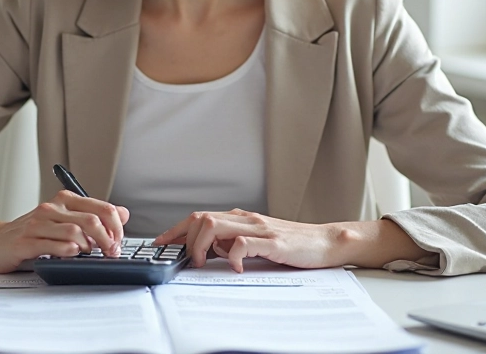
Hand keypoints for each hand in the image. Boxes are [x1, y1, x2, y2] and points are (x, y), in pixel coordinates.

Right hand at [0, 190, 129, 273]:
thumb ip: (93, 216)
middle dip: (108, 240)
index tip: (118, 241)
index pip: (102, 208)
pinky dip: (68, 252)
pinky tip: (71, 255)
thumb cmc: (32, 233)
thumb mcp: (65, 221)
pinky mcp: (26, 242)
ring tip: (88, 254)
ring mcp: (37, 224)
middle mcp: (51, 208)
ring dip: (88, 247)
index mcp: (64, 200)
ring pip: (75, 233)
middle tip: (111, 252)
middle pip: (92, 221)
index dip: (116, 227)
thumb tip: (123, 214)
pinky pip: (54, 246)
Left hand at [152, 209, 337, 272]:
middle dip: (186, 240)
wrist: (325, 242)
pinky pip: (243, 244)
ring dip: (202, 246)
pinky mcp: (272, 241)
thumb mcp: (257, 241)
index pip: (199, 217)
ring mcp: (258, 228)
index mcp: (239, 218)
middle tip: (189, 260)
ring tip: (205, 263)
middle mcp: (245, 218)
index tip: (160, 244)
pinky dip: (232, 256)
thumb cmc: (292, 244)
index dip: (176, 230)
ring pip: (215, 225)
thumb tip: (211, 251)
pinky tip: (236, 268)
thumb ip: (234, 242)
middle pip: (201, 218)